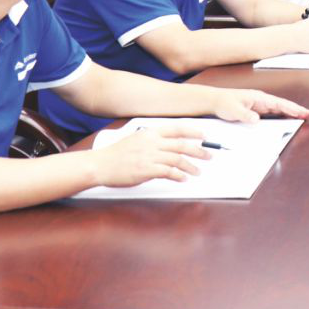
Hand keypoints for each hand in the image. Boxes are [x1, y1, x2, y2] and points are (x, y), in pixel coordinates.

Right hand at [91, 125, 207, 185]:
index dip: (193, 132)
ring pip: (178, 159)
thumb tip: (170, 146)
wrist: (99, 165)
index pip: (177, 129)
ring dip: (191, 166)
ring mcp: (149, 156)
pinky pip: (169, 172)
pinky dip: (179, 176)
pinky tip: (183, 179)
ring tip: (197, 171)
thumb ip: (153, 141)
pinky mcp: (146, 170)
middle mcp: (152, 142)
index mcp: (150, 133)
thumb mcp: (136, 140)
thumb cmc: (116, 155)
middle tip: (208, 156)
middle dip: (199, 150)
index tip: (204, 136)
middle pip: (182, 145)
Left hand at [210, 88, 308, 123]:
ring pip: (278, 109)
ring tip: (300, 117)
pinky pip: (271, 113)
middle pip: (282, 105)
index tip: (302, 112)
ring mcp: (259, 105)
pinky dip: (280, 115)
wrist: (215, 101)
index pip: (279, 103)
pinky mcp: (256, 110)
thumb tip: (257, 119)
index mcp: (259, 98)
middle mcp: (261, 100)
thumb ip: (246, 115)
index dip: (292, 108)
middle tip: (307, 115)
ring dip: (289, 113)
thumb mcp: (234, 110)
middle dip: (295, 110)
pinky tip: (285, 119)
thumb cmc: (224, 102)